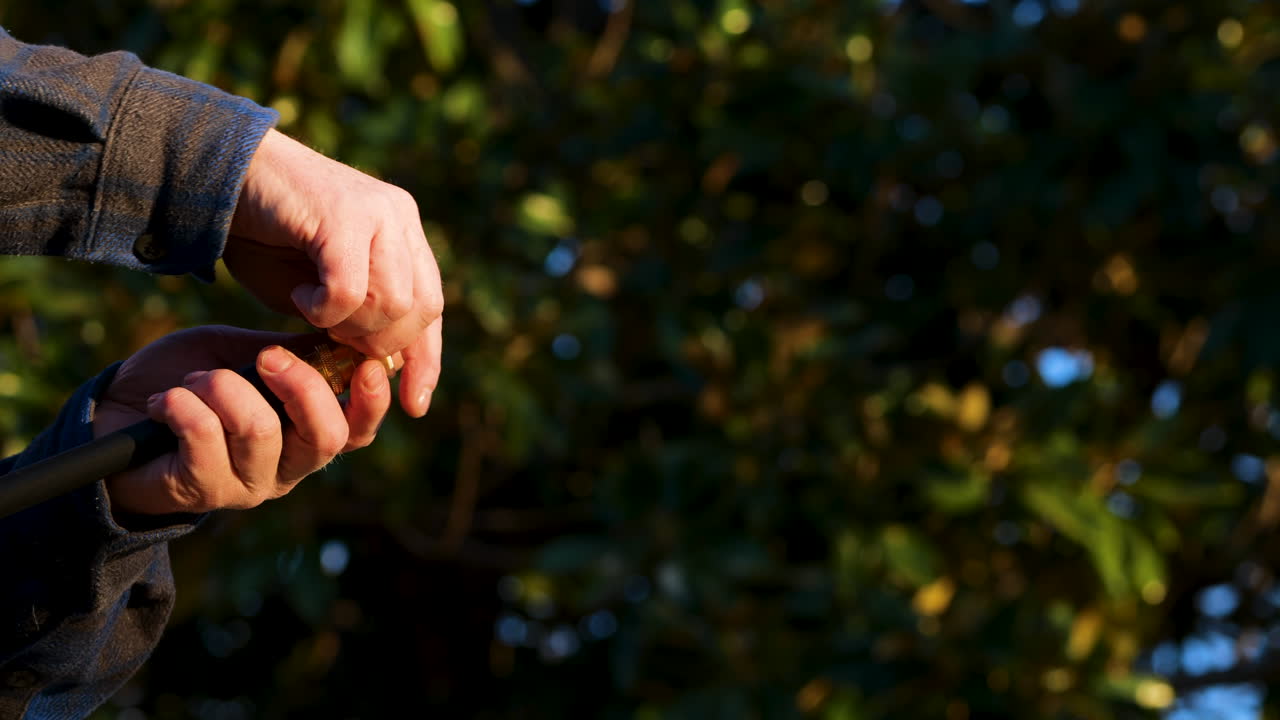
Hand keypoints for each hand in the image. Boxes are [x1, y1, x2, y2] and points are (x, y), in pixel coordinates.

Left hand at [93, 326, 390, 515]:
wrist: (115, 416)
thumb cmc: (191, 381)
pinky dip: (181, 404)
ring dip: (221, 388)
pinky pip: (204, 438)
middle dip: (301, 386)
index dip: (371, 402)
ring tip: (192, 381)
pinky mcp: (202, 491)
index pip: (358, 431)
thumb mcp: (244, 354)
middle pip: (325, 438)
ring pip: (261, 432)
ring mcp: (247, 485)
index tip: (364, 363)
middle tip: (264, 357)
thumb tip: (342, 331)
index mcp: (306, 433)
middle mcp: (288, 468)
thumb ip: (291, 351)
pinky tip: (163, 402)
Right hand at [224, 129, 441, 417]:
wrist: (216, 175)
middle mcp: (398, 217)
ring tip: (311, 311)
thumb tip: (388, 364)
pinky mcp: (345, 213)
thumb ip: (358, 316)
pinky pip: (351, 289)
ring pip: (392, 304)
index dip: (426, 361)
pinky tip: (299, 296)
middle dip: (377, 343)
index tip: (414, 405)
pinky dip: (324, 308)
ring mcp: (378, 211)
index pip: (432, 307)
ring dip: (348, 326)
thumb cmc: (262, 236)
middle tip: (332, 339)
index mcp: (401, 233)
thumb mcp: (319, 288)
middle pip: (420, 311)